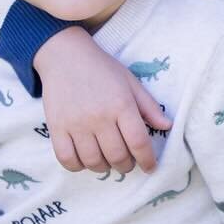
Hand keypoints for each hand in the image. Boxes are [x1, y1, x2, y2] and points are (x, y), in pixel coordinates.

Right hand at [35, 27, 173, 173]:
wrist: (65, 56)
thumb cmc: (102, 69)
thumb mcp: (130, 82)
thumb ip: (149, 107)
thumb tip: (167, 126)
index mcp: (121, 105)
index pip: (139, 142)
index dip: (147, 160)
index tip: (150, 167)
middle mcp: (99, 117)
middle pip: (117, 156)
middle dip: (126, 166)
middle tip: (127, 163)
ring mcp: (76, 124)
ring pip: (93, 161)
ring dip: (104, 168)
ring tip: (107, 161)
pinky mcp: (56, 127)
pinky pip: (67, 159)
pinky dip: (78, 166)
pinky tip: (84, 159)